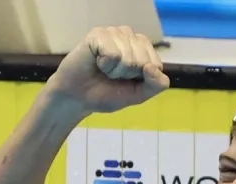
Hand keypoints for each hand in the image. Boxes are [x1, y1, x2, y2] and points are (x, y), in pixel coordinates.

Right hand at [45, 26, 169, 113]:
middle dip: (127, 75)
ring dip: (115, 71)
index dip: (141, 80)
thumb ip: (156, 85)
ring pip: (128, 57)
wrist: (78, 98)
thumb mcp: (139, 94)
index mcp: (143, 49)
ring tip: (104, 69)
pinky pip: (113, 53)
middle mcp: (130, 37)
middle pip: (143, 61)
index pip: (157, 65)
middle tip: (112, 75)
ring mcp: (114, 33)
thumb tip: (153, 67)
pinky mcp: (99, 34)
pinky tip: (96, 62)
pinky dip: (105, 65)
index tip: (126, 81)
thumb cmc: (107, 93)